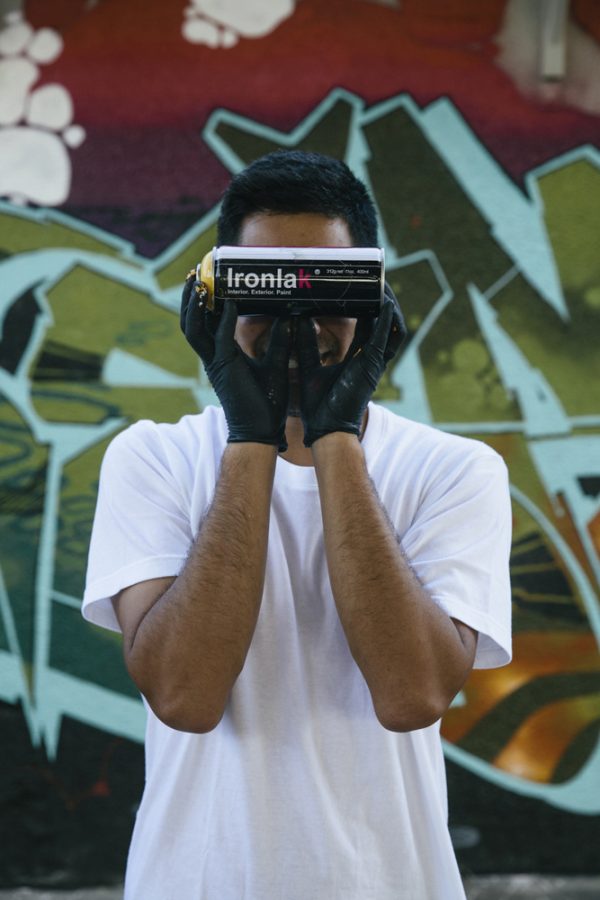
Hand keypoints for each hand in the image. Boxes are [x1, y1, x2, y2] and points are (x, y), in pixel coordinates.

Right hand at [181, 275, 291, 448]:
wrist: (261, 431)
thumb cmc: (267, 403)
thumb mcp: (275, 364)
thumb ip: (280, 340)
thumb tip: (291, 317)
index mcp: (221, 355)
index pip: (207, 322)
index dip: (203, 301)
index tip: (207, 278)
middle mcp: (212, 357)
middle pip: (192, 321)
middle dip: (190, 297)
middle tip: (195, 272)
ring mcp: (214, 363)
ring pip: (194, 329)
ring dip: (195, 305)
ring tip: (199, 282)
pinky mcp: (223, 369)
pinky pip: (219, 339)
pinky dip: (223, 320)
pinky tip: (229, 303)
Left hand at [296, 283, 405, 447]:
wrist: (325, 430)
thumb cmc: (318, 405)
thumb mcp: (307, 365)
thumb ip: (304, 343)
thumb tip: (295, 318)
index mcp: (358, 357)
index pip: (367, 322)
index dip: (367, 303)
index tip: (359, 284)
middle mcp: (370, 357)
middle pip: (383, 320)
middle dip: (381, 298)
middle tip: (374, 277)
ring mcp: (375, 362)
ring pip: (391, 326)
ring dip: (388, 305)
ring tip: (381, 285)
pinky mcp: (373, 367)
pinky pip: (386, 338)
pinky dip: (387, 320)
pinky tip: (384, 302)